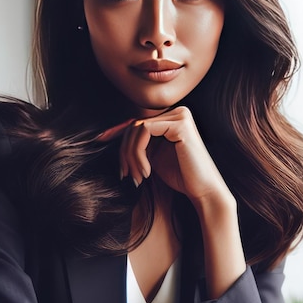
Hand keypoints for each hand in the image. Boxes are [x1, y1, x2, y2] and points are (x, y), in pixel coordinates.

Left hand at [97, 108, 245, 298]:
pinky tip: (146, 173)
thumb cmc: (182, 177)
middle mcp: (178, 112)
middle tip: (125, 175)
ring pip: (137, 129)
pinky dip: (138, 155)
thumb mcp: (155, 156)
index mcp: (172, 118)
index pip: (137, 122)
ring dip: (130, 156)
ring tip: (137, 177)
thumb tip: (116, 135)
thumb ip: (141, 144)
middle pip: (134, 125)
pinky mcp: (179, 124)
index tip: (99, 140)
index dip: (116, 131)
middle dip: (124, 152)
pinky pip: (145, 132)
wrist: (203, 191)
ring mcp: (180, 115)